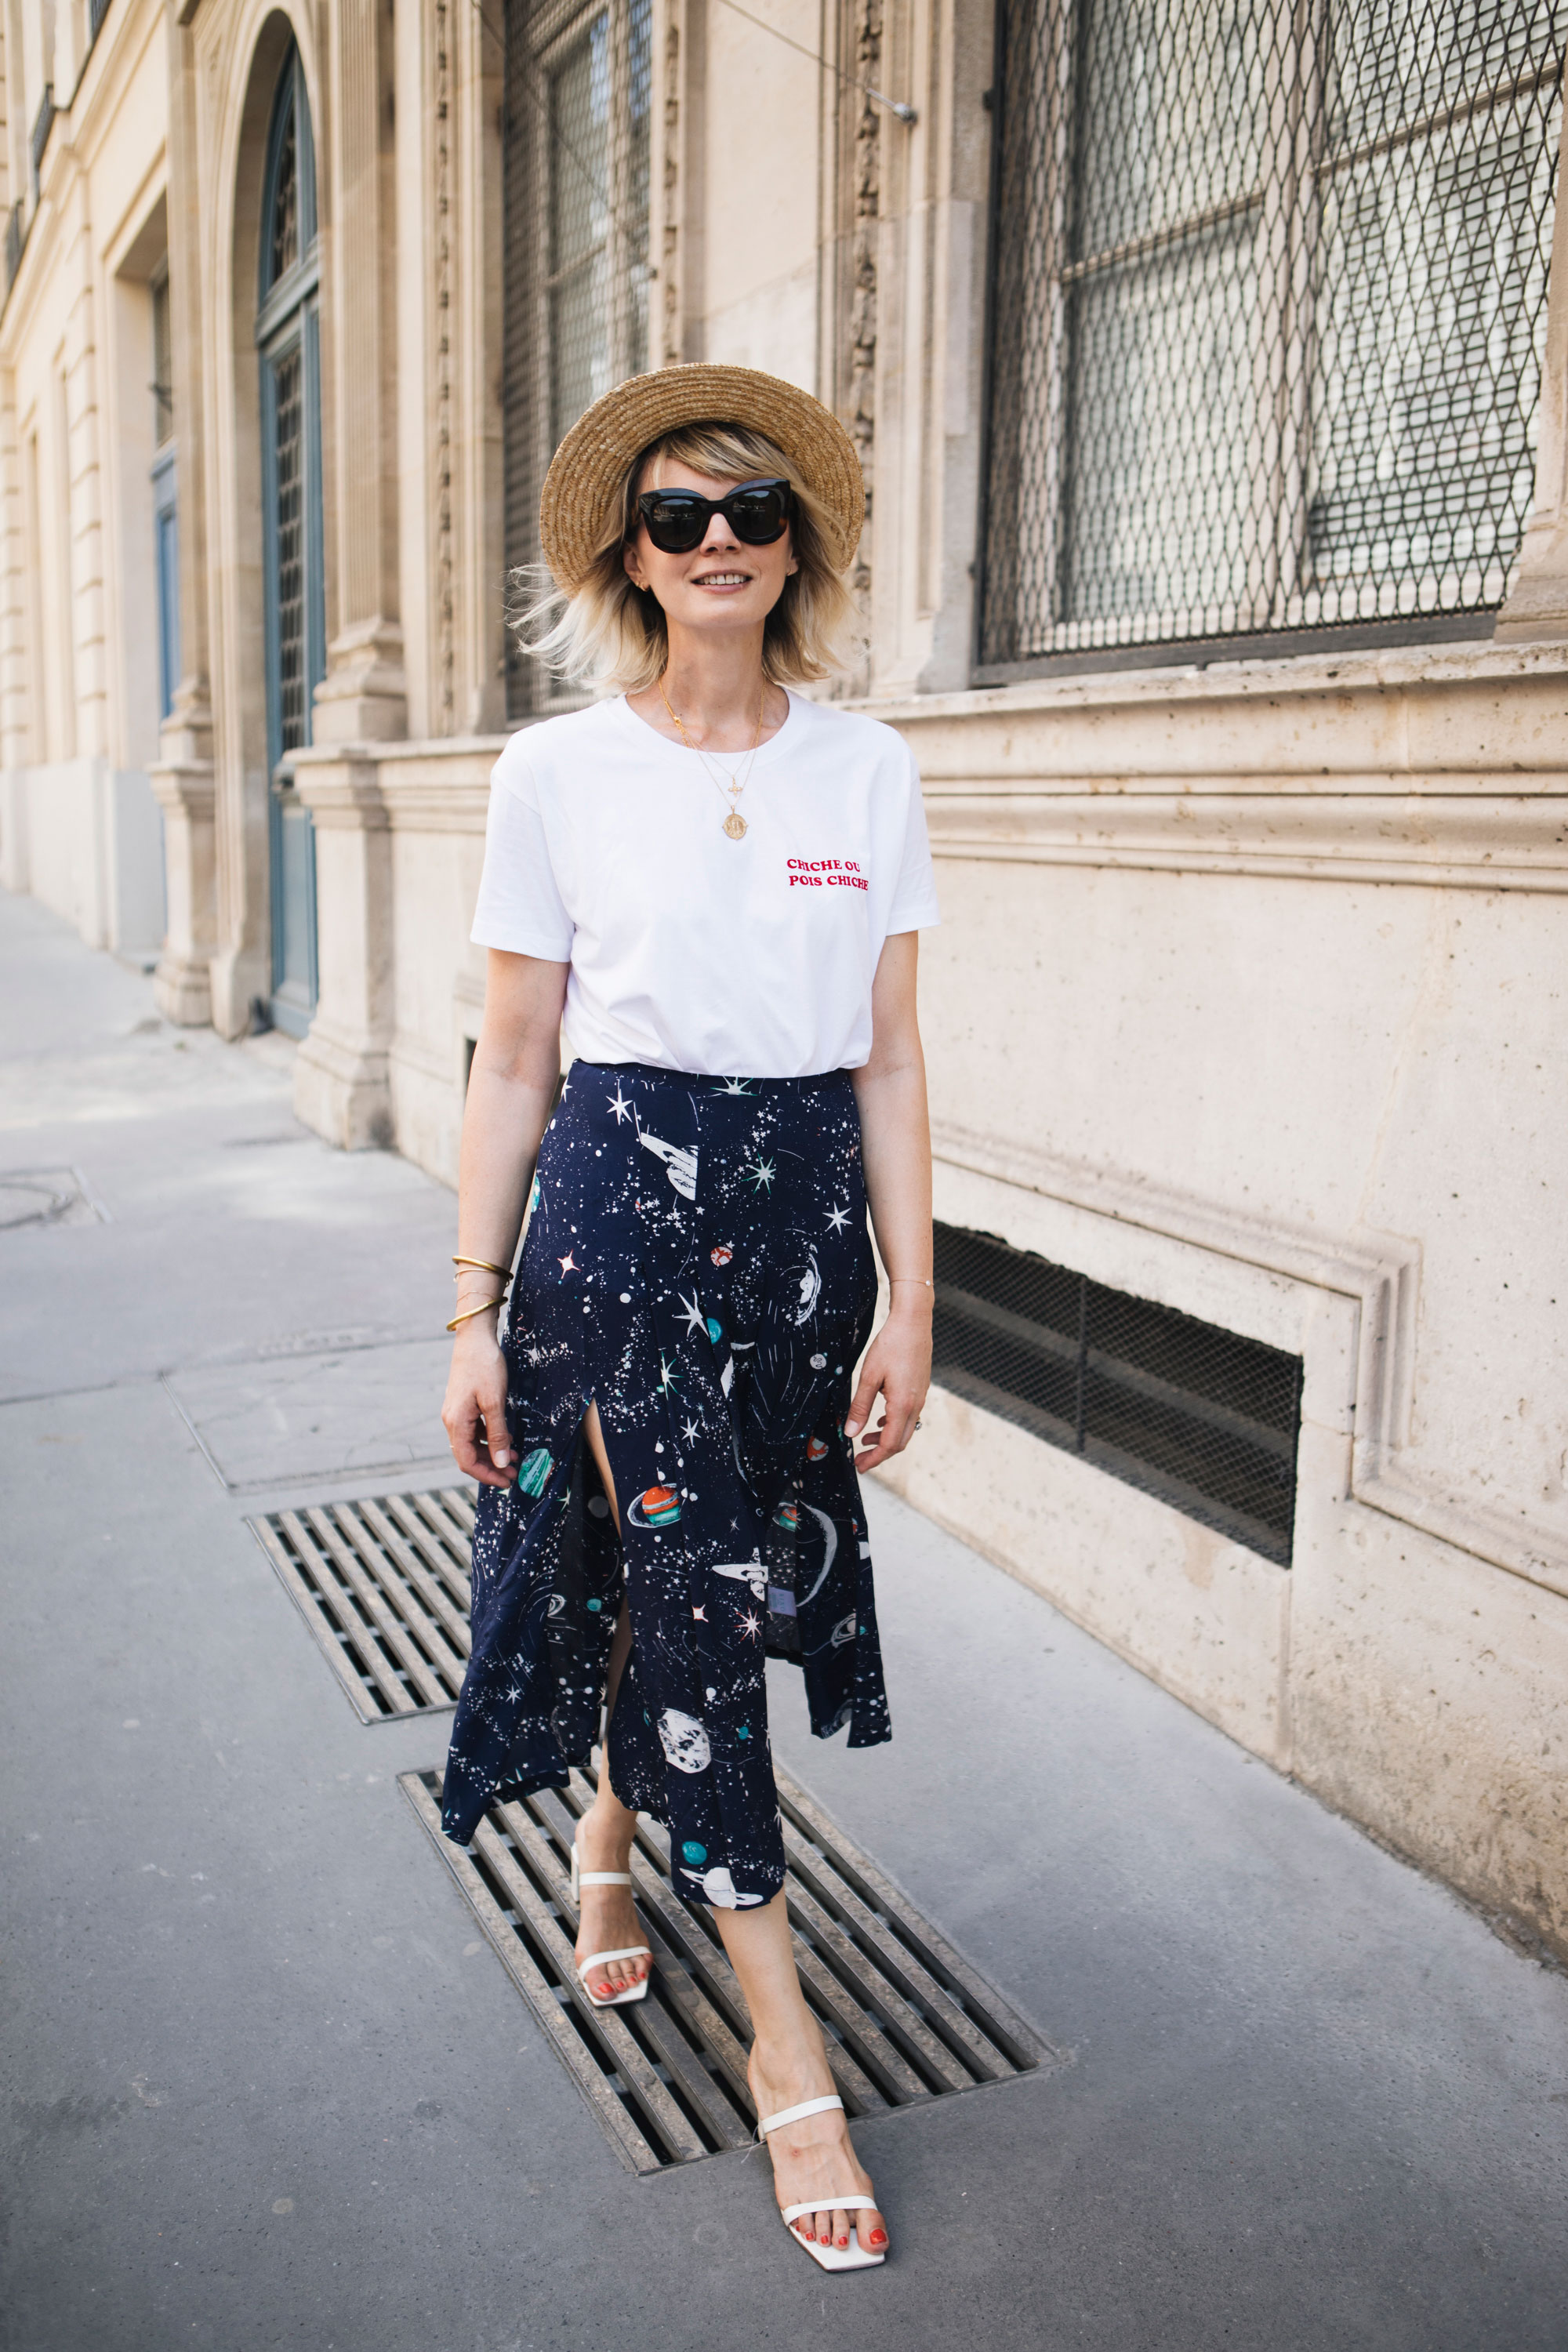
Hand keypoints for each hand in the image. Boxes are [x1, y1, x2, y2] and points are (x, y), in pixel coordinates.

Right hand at [442, 1325, 514, 1487]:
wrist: (475, 1337)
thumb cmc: (485, 1367)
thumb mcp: (495, 1402)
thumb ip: (497, 1434)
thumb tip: (501, 1463)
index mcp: (456, 1422)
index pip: (467, 1461)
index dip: (487, 1475)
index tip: (507, 1481)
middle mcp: (452, 1420)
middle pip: (468, 1455)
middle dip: (491, 1466)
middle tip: (515, 1473)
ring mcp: (456, 1412)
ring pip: (472, 1443)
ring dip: (492, 1453)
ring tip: (515, 1457)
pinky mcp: (463, 1404)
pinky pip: (474, 1430)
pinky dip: (489, 1438)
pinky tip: (507, 1437)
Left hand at [843, 1301, 930, 1471]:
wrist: (913, 1322)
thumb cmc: (891, 1345)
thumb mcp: (869, 1376)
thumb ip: (860, 1406)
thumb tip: (851, 1432)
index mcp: (903, 1404)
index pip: (890, 1444)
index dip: (874, 1458)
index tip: (859, 1465)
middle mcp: (916, 1405)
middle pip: (900, 1442)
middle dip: (880, 1454)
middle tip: (861, 1459)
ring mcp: (921, 1397)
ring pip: (906, 1429)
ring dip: (886, 1439)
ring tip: (865, 1439)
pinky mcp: (920, 1389)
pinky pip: (909, 1416)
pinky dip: (894, 1424)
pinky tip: (880, 1420)